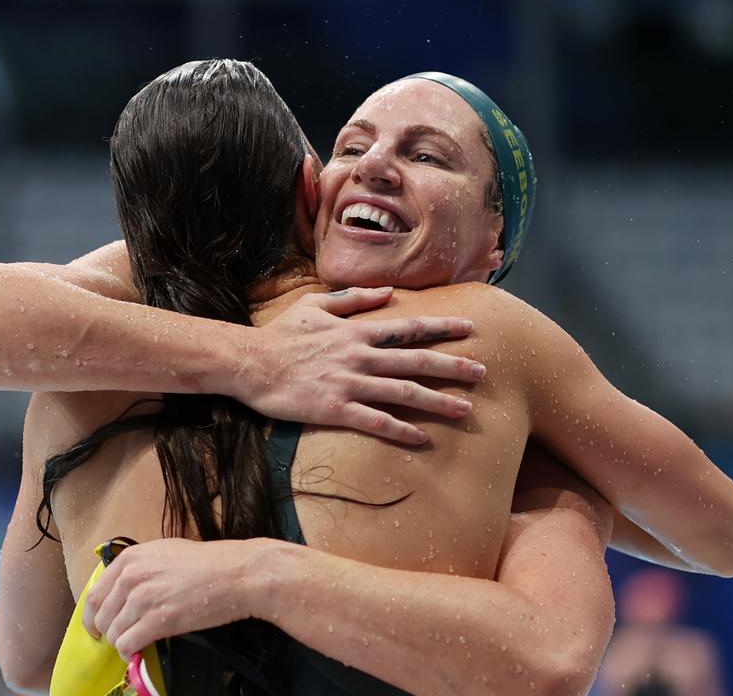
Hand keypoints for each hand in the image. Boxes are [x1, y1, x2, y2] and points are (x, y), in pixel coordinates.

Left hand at [82, 538, 267, 661]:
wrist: (237, 573)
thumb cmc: (208, 563)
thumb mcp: (165, 552)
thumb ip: (140, 568)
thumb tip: (125, 590)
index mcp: (131, 559)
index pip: (95, 594)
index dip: (93, 616)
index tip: (98, 625)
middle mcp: (132, 577)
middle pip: (101, 616)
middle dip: (108, 632)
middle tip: (121, 638)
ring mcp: (143, 599)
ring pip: (113, 633)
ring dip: (121, 643)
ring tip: (136, 644)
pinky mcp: (158, 621)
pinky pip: (128, 645)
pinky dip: (130, 653)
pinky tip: (139, 652)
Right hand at [238, 287, 484, 443]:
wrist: (248, 363)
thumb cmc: (280, 335)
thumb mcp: (315, 306)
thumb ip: (353, 298)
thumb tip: (386, 292)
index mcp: (356, 331)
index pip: (409, 327)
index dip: (442, 328)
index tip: (470, 328)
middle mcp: (360, 356)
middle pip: (416, 361)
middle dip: (453, 367)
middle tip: (483, 372)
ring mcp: (350, 383)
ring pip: (404, 392)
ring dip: (438, 401)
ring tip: (466, 410)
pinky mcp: (336, 409)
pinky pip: (375, 422)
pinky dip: (401, 430)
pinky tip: (422, 439)